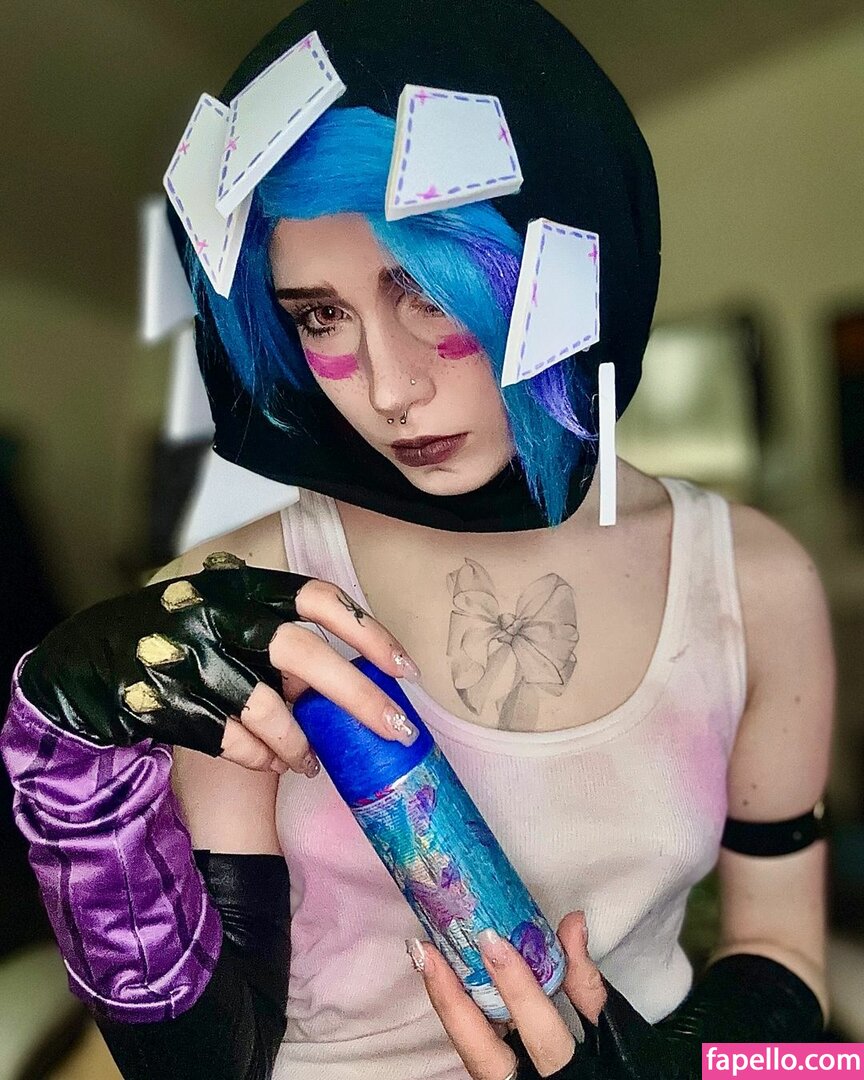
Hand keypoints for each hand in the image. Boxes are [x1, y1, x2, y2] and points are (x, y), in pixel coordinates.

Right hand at [19, 552, 420, 775]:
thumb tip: (357, 677)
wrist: (90, 658)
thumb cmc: (182, 637)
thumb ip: (280, 638)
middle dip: (356, 697)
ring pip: (265, 708)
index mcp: (241, 587)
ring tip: (309, 762)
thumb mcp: (228, 617)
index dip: (367, 631)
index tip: (405, 669)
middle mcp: (215, 613)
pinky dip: (257, 758)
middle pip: (302, 653)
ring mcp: (185, 656)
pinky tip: (270, 764)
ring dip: (298, 743)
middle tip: (396, 732)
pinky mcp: (161, 699)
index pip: (317, 598)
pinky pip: (228, 739)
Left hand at [415, 911, 608, 1078]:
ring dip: (447, 1005)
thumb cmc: (625, 1069)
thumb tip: (572, 923)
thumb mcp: (616, 1031)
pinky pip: (474, 1050)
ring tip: (427, 958)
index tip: (492, 939)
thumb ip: (588, 983)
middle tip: (427, 951)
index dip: (516, 986)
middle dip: (452, 1001)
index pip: (539, 1030)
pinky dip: (460, 1015)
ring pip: (470, 1054)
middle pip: (483, 1052)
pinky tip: (447, 983)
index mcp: (570, 1076)